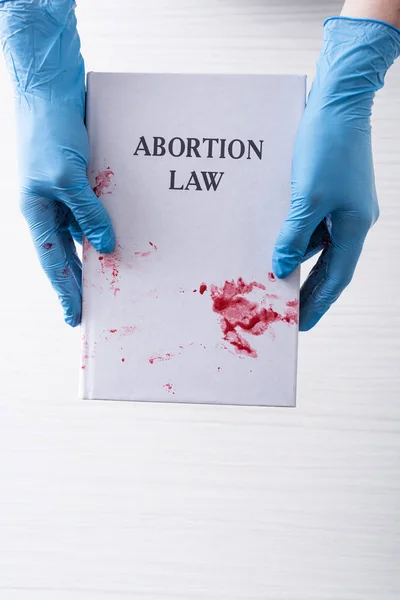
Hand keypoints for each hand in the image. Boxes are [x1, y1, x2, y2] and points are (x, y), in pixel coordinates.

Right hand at [0, 0, 114, 325]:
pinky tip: (128, 230)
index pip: (54, 263)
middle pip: (70, 253)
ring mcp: (68, 192)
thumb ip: (88, 213)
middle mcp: (52, 206)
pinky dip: (111, 220)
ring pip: (86, 231)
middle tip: (102, 305)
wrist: (51, 87)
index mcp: (38, 212)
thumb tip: (106, 247)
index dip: (65, 291)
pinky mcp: (84, 177)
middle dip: (84, 279)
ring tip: (122, 274)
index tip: (76, 318)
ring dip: (102, 248)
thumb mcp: (67, 177)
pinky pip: (99, 206)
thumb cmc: (49, 130)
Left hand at [272, 17, 399, 330]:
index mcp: (355, 226)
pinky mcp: (328, 187)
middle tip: (285, 310)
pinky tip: (271, 235)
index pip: (336, 277)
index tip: (302, 325)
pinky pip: (308, 219)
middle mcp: (352, 219)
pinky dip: (292, 231)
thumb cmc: (327, 146)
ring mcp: (341, 203)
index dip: (319, 303)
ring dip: (294, 256)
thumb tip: (280, 268)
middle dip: (306, 287)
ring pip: (315, 241)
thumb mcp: (306, 198)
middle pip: (327, 264)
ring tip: (269, 275)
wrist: (337, 98)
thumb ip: (292, 237)